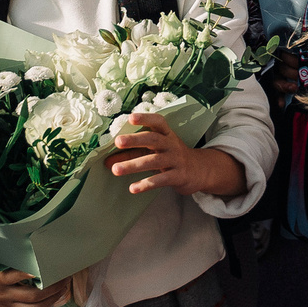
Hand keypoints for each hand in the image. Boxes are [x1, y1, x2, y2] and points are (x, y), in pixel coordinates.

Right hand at [0, 257, 69, 306]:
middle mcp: (2, 294)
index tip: (46, 268)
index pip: (15, 277)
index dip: (30, 274)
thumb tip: (32, 246)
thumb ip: (10, 255)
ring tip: (62, 291)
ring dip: (50, 302)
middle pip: (31, 296)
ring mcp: (4, 305)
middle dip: (52, 289)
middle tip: (64, 279)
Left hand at [110, 112, 245, 197]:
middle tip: (118, 141)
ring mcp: (176, 160)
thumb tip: (107, 161)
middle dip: (135, 140)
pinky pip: (161, 180)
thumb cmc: (172, 156)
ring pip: (154, 161)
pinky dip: (146, 184)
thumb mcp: (155, 151)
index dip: (145, 118)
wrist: (200, 170)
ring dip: (133, 165)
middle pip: (154, 139)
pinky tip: (133, 188)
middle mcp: (171, 144)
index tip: (130, 118)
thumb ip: (132, 154)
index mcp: (166, 134)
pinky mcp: (178, 176)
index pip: (158, 122)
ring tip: (115, 169)